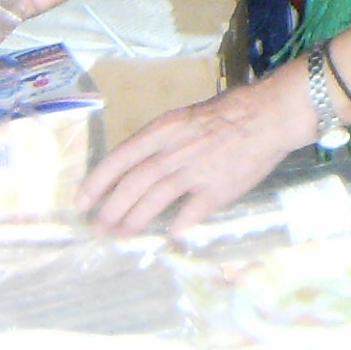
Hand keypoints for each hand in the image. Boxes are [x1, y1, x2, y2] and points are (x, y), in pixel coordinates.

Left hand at [80, 67, 317, 231]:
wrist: (268, 115)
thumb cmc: (228, 113)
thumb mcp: (185, 118)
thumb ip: (162, 142)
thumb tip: (140, 168)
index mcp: (163, 130)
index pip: (120, 158)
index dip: (97, 182)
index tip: (82, 201)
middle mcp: (173, 151)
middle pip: (132, 184)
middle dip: (110, 208)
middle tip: (99, 226)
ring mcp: (195, 172)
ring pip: (154, 200)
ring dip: (133, 220)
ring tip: (121, 234)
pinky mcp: (217, 190)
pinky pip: (191, 214)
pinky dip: (178, 227)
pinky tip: (169, 236)